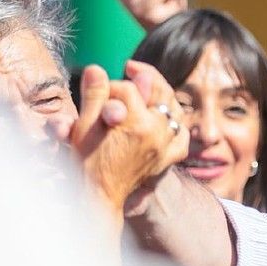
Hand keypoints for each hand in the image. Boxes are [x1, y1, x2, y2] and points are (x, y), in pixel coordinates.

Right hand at [71, 62, 188, 212]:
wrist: (100, 196)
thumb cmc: (87, 162)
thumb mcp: (85, 126)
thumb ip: (94, 95)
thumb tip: (96, 69)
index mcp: (137, 123)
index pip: (128, 88)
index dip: (111, 85)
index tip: (101, 88)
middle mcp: (158, 132)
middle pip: (159, 92)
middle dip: (144, 77)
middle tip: (132, 69)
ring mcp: (166, 146)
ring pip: (174, 110)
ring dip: (162, 95)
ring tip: (148, 87)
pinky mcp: (168, 158)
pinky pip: (181, 135)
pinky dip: (176, 123)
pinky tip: (165, 116)